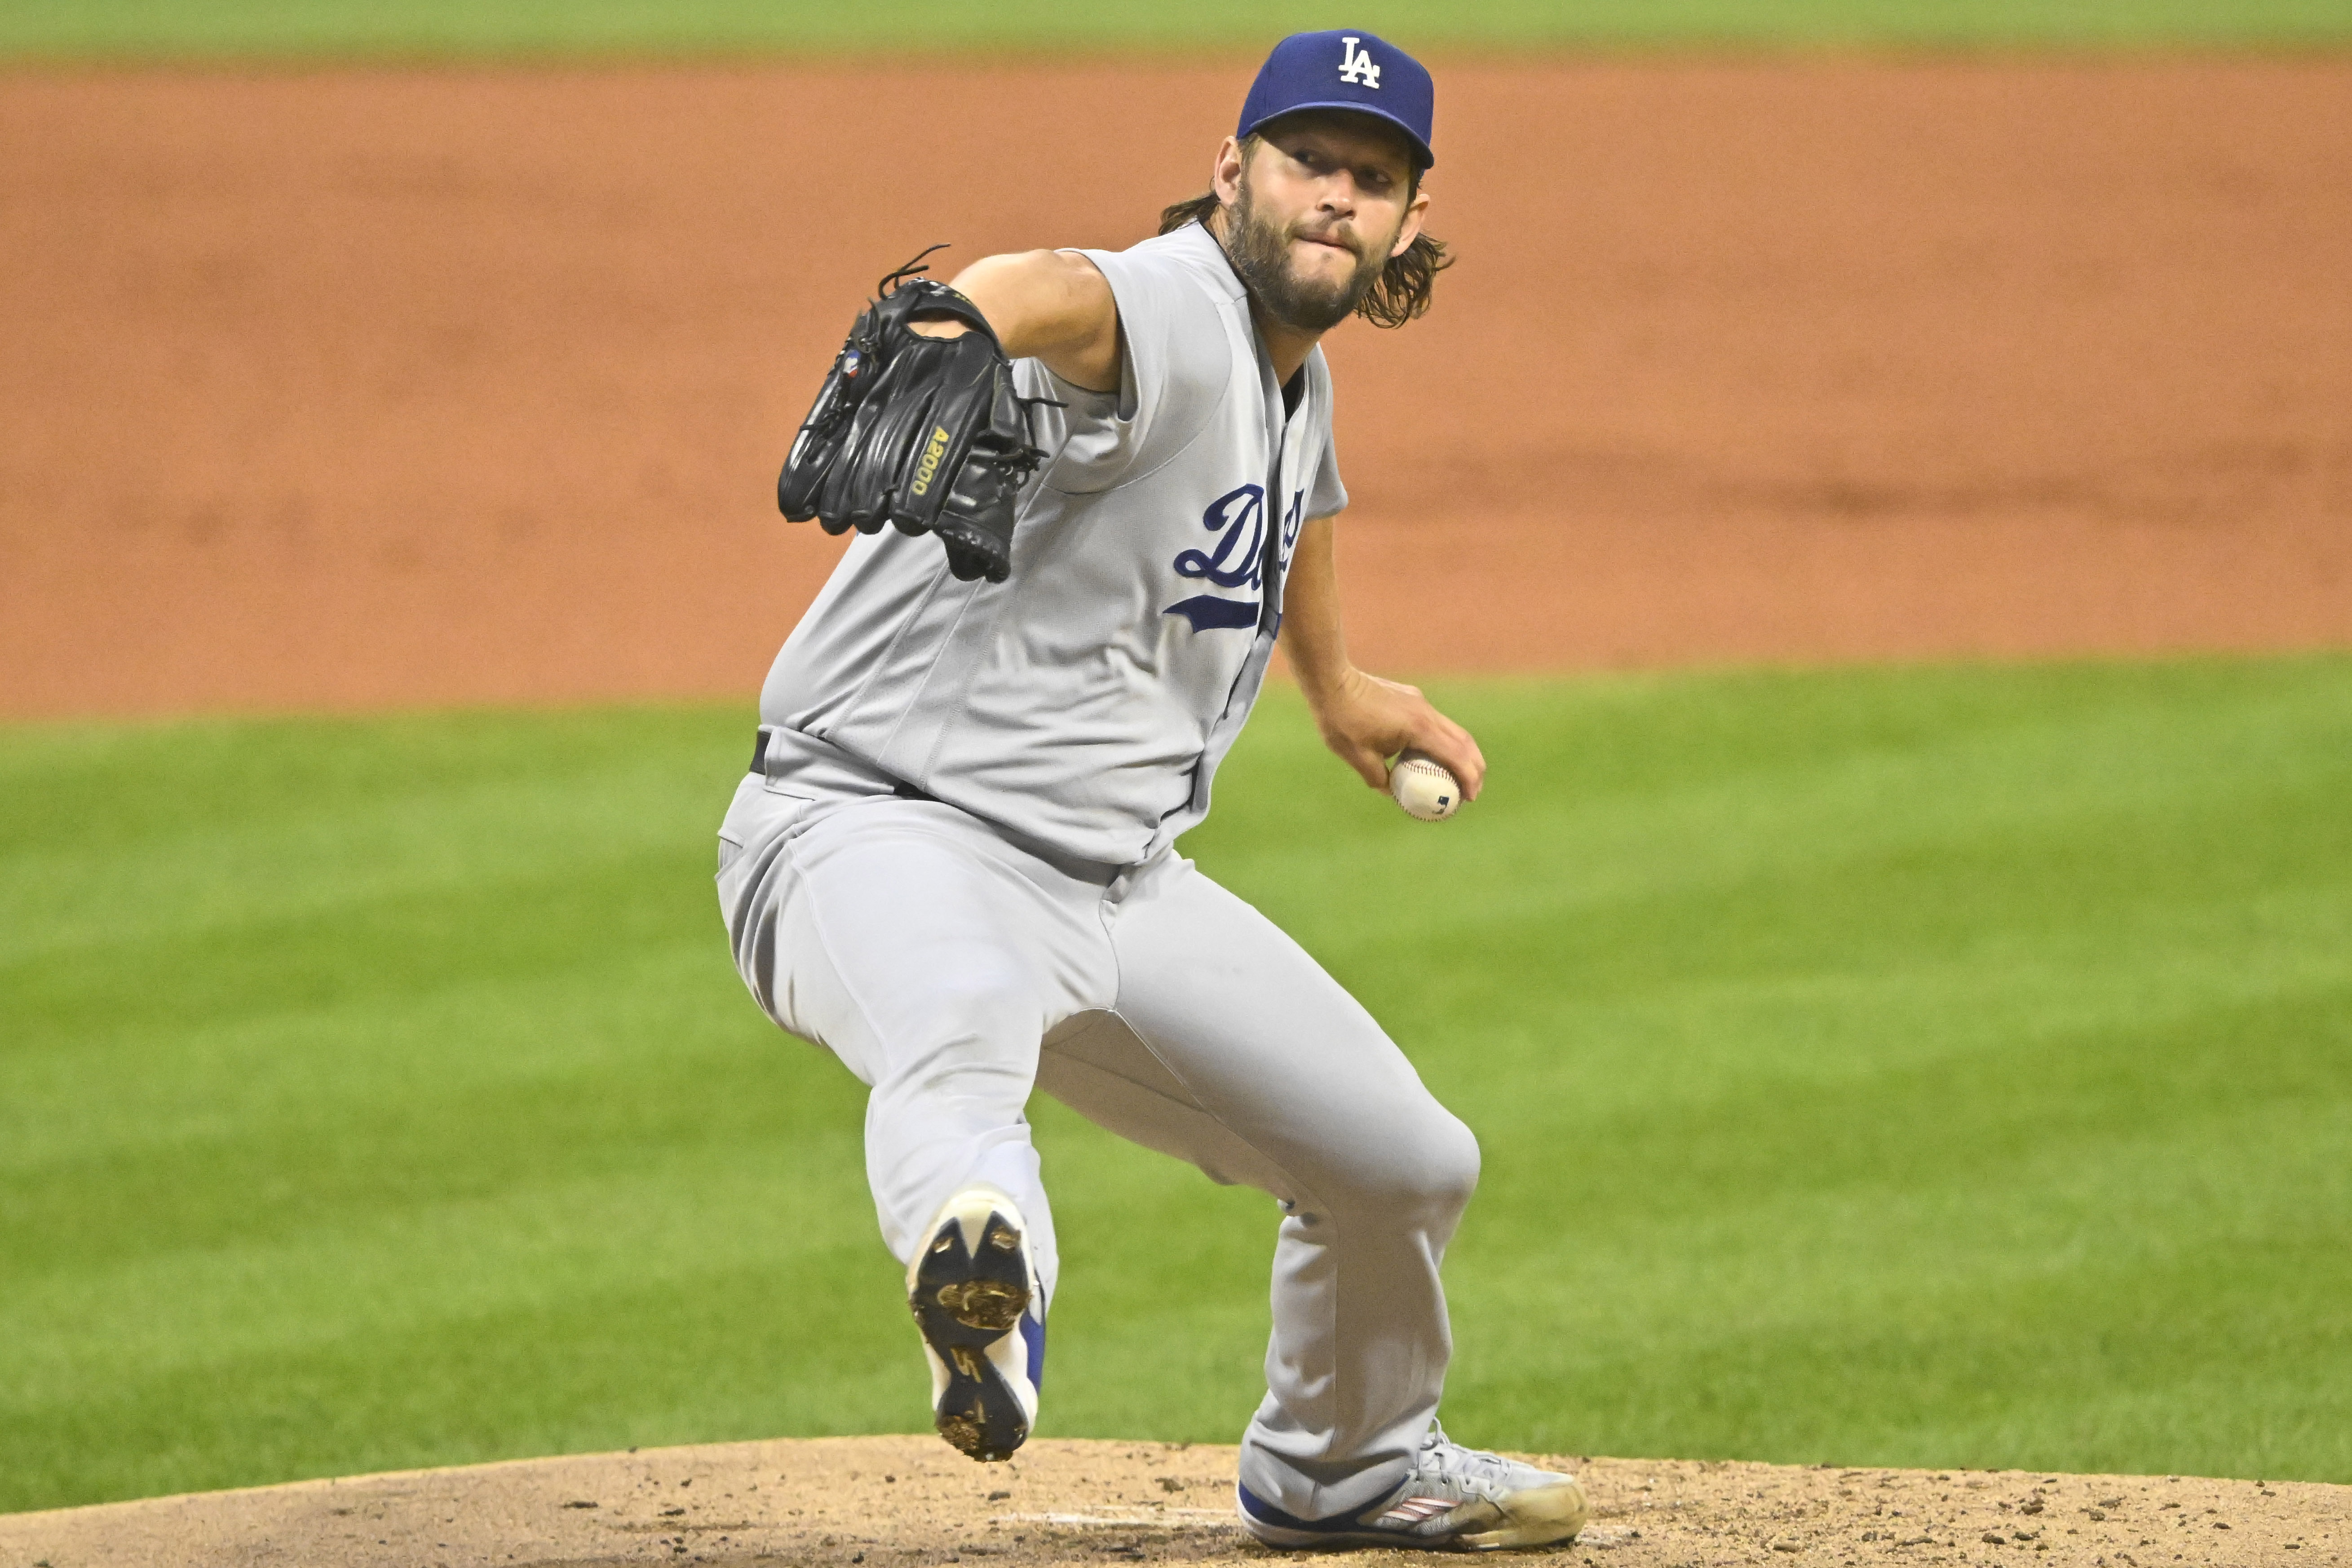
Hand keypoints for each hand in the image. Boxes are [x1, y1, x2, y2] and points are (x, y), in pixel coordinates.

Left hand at [1307, 666, 1485, 802]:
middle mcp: (1425, 713)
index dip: (1468, 778)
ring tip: (1458, 774)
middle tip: (1472, 790)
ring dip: (1461, 752)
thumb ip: (1378, 779)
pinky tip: (1430, 754)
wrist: (1332, 681)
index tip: (1470, 798)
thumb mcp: (1358, 757)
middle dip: (1475, 766)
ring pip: (1452, 729)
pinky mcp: (1412, 697)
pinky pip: (1435, 722)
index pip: (1455, 756)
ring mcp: (1420, 702)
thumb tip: (1392, 793)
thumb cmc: (1342, 720)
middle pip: (1464, 741)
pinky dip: (1443, 740)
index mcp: (1417, 728)